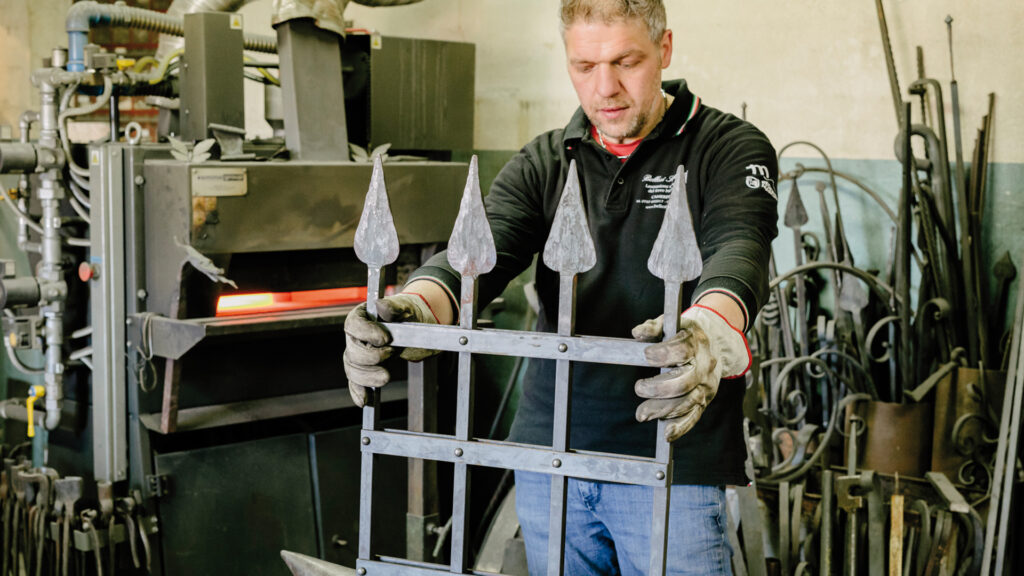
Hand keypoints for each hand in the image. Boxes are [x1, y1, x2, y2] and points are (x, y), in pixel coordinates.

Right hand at [343, 293, 439, 406]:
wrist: (417, 328)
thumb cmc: (409, 314)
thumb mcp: (407, 307)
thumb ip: (394, 306)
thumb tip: (381, 305)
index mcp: (362, 316)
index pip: (353, 324)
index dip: (366, 333)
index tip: (386, 338)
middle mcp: (356, 336)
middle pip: (351, 350)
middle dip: (370, 357)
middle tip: (391, 354)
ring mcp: (359, 354)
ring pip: (353, 369)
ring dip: (367, 377)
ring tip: (386, 377)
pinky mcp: (365, 370)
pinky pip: (356, 383)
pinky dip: (359, 392)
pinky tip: (365, 400)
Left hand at [632, 306, 750, 440]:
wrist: (716, 341)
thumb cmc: (685, 333)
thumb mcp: (670, 323)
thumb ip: (653, 327)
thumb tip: (638, 333)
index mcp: (697, 342)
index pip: (683, 350)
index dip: (663, 354)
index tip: (646, 355)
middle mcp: (705, 365)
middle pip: (686, 381)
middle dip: (659, 388)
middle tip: (639, 388)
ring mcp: (707, 384)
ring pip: (689, 402)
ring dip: (664, 410)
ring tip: (642, 414)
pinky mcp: (705, 399)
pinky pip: (695, 416)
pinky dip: (682, 427)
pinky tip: (667, 434)